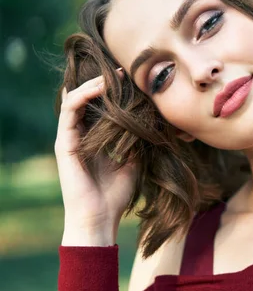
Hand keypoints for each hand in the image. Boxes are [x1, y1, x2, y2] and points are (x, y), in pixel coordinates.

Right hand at [55, 71, 137, 245]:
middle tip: (122, 71)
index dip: (110, 92)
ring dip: (93, 84)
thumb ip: (134, 142)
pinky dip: (84, 95)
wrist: (99, 219)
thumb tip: (150, 123)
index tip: (131, 80)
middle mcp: (77, 136)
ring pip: (75, 99)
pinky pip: (70, 110)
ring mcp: (68, 139)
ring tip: (112, 75)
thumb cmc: (115, 195)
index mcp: (91, 140)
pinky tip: (100, 87)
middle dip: (101, 82)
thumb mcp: (132, 162)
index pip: (96, 107)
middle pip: (84, 100)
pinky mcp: (64, 143)